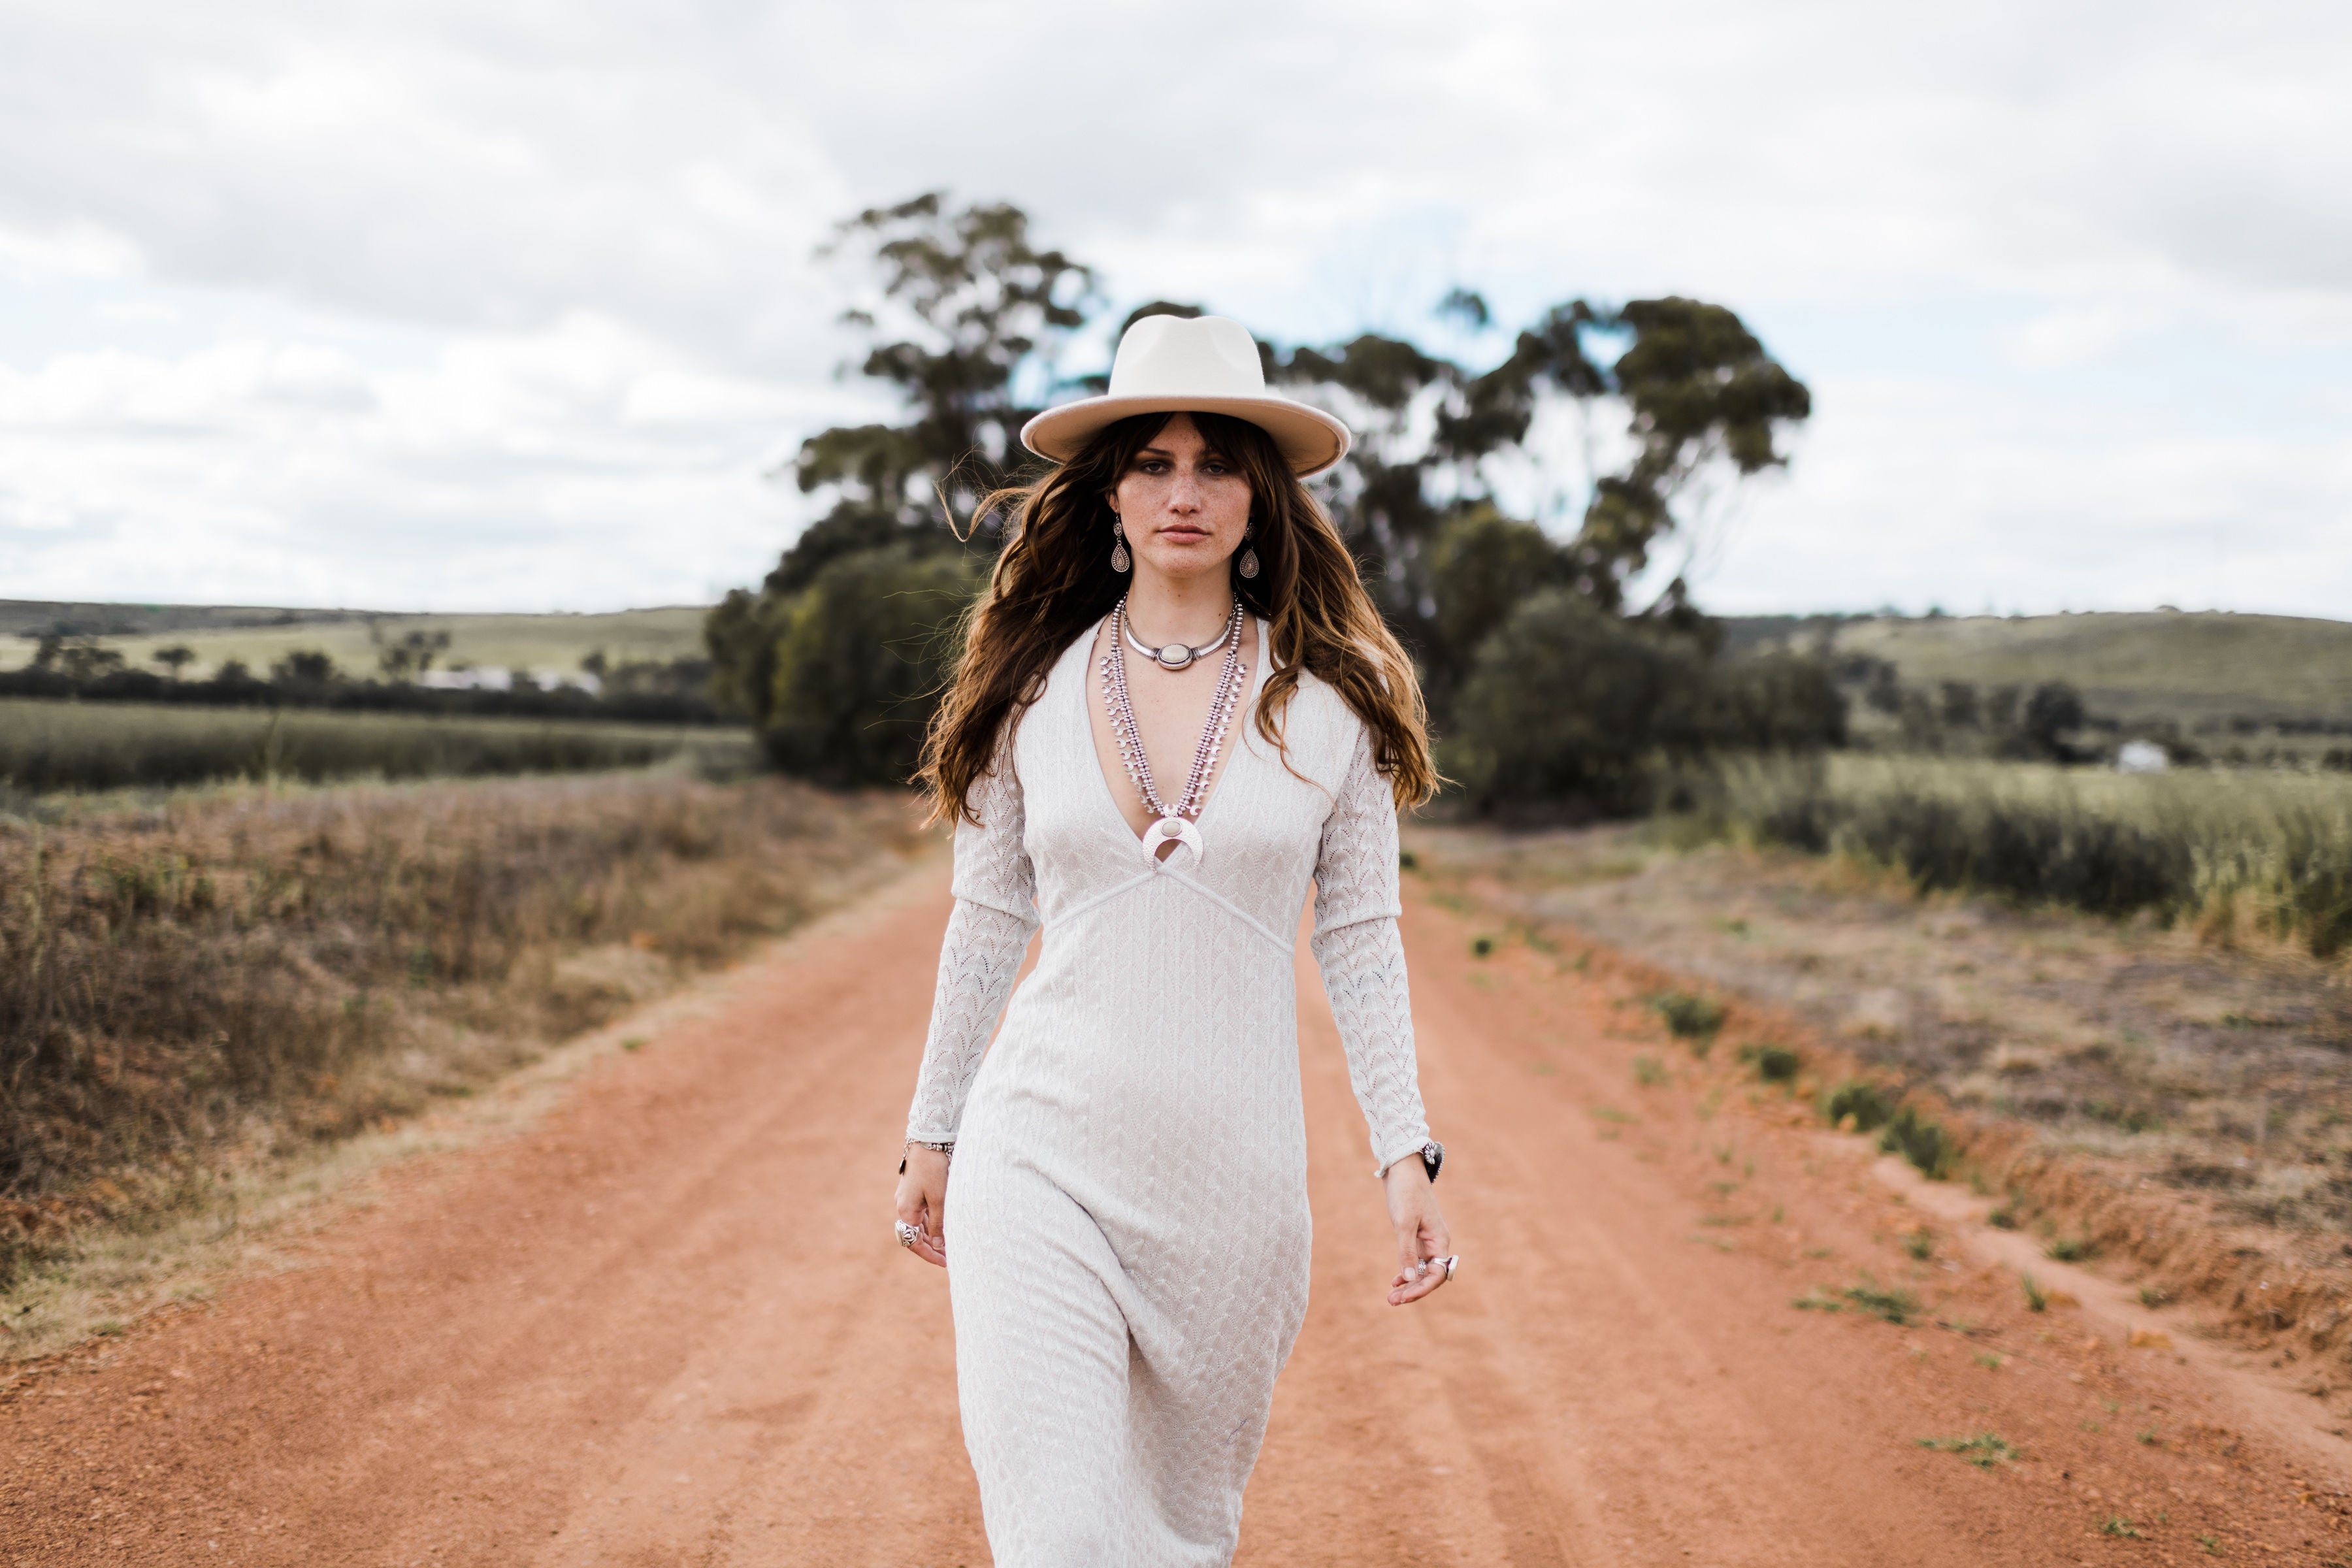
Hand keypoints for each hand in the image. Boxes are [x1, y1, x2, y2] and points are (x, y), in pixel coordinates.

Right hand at [894, 1145, 948, 1267]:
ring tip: (951, 1245)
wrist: (928, 1140)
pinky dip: (933, 1222)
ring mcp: (909, 1198)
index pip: (914, 1242)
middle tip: (951, 1258)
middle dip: (933, 1247)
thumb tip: (937, 1246)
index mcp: (906, 1210)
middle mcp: (904, 1206)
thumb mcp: (939, 1199)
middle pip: (916, 1234)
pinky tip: (946, 1226)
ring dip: (934, 1235)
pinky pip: (923, 1212)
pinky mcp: (916, 1190)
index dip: (929, 1255)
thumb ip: (938, 1225)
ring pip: (921, 1224)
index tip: (945, 1263)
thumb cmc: (934, 1169)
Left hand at [1382, 1157, 1452, 1305]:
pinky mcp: (1415, 1235)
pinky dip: (1405, 1271)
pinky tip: (1395, 1281)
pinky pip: (1414, 1260)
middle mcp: (1436, 1242)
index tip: (1403, 1297)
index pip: (1436, 1274)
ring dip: (1408, 1284)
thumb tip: (1410, 1279)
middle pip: (1429, 1275)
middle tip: (1391, 1301)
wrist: (1402, 1167)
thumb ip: (1407, 1252)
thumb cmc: (1405, 1192)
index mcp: (1440, 1240)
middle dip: (1412, 1290)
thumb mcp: (1404, 1223)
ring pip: (1421, 1269)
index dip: (1421, 1288)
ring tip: (1391, 1298)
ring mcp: (1426, 1239)